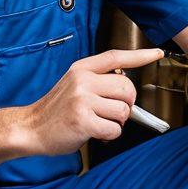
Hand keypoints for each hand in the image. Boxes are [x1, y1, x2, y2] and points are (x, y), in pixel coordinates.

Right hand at [23, 48, 163, 155]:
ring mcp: (82, 100)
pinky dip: (109, 135)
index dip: (139, 55)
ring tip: (99, 122)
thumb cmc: (55, 110)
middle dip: (127, 104)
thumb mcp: (73, 85)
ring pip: (123, 111)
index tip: (156, 53)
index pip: (116, 57)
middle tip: (112, 112)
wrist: (31, 128)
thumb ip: (97, 81)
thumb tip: (125, 86)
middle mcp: (82, 80)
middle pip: (127, 88)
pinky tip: (94, 132)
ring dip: (116, 122)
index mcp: (81, 69)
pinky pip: (114, 129)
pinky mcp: (83, 120)